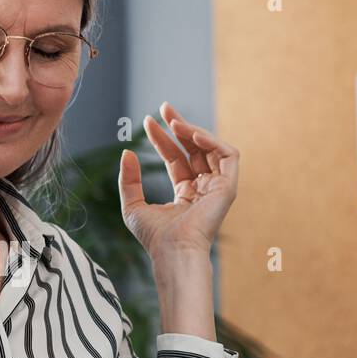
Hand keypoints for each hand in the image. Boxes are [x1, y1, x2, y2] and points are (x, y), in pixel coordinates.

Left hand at [118, 102, 239, 258]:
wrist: (172, 250)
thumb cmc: (154, 237)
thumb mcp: (132, 205)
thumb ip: (129, 180)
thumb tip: (127, 152)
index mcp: (186, 193)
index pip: (176, 158)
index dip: (162, 139)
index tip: (148, 122)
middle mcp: (203, 189)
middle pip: (194, 149)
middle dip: (179, 126)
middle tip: (164, 107)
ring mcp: (217, 188)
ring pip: (211, 148)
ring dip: (193, 130)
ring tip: (174, 120)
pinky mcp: (228, 187)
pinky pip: (229, 155)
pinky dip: (214, 141)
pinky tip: (193, 135)